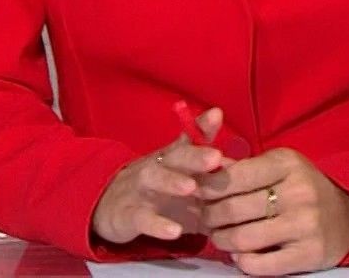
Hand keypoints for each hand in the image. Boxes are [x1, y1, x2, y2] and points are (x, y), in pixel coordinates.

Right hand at [91, 107, 228, 244]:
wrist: (109, 207)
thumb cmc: (158, 192)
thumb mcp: (182, 176)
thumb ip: (207, 166)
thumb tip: (238, 155)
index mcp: (173, 158)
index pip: (189, 139)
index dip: (203, 127)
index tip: (217, 116)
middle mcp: (157, 167)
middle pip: (174, 157)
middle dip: (194, 156)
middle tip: (216, 157)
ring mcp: (141, 189)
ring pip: (154, 179)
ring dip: (172, 181)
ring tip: (191, 187)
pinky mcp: (129, 215)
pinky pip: (142, 219)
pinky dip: (157, 225)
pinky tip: (175, 231)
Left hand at [196, 147, 348, 274]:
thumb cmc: (304, 188)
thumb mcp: (279, 168)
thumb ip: (243, 169)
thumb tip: (201, 170)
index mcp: (287, 163)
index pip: (234, 175)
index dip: (207, 187)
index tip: (195, 194)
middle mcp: (298, 191)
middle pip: (233, 208)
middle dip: (209, 216)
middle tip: (203, 219)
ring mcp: (306, 224)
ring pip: (242, 238)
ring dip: (221, 240)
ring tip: (217, 237)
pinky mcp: (310, 254)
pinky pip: (260, 265)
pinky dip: (242, 262)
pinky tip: (239, 255)